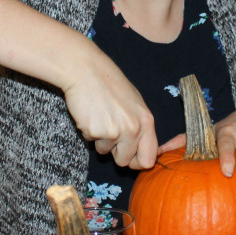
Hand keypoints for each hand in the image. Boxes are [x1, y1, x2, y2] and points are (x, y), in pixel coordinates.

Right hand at [61, 44, 157, 169]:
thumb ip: (141, 127)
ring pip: (105, 152)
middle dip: (115, 153)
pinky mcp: (95, 132)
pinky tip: (90, 113)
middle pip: (124, 161)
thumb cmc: (110, 84)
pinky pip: (90, 141)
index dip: (138, 162)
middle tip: (110, 133)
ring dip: (100, 139)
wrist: (86, 71)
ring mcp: (113, 132)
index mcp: (147, 122)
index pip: (149, 159)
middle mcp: (133, 129)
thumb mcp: (135, 104)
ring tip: (100, 116)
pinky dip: (88, 131)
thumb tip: (143, 153)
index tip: (130, 158)